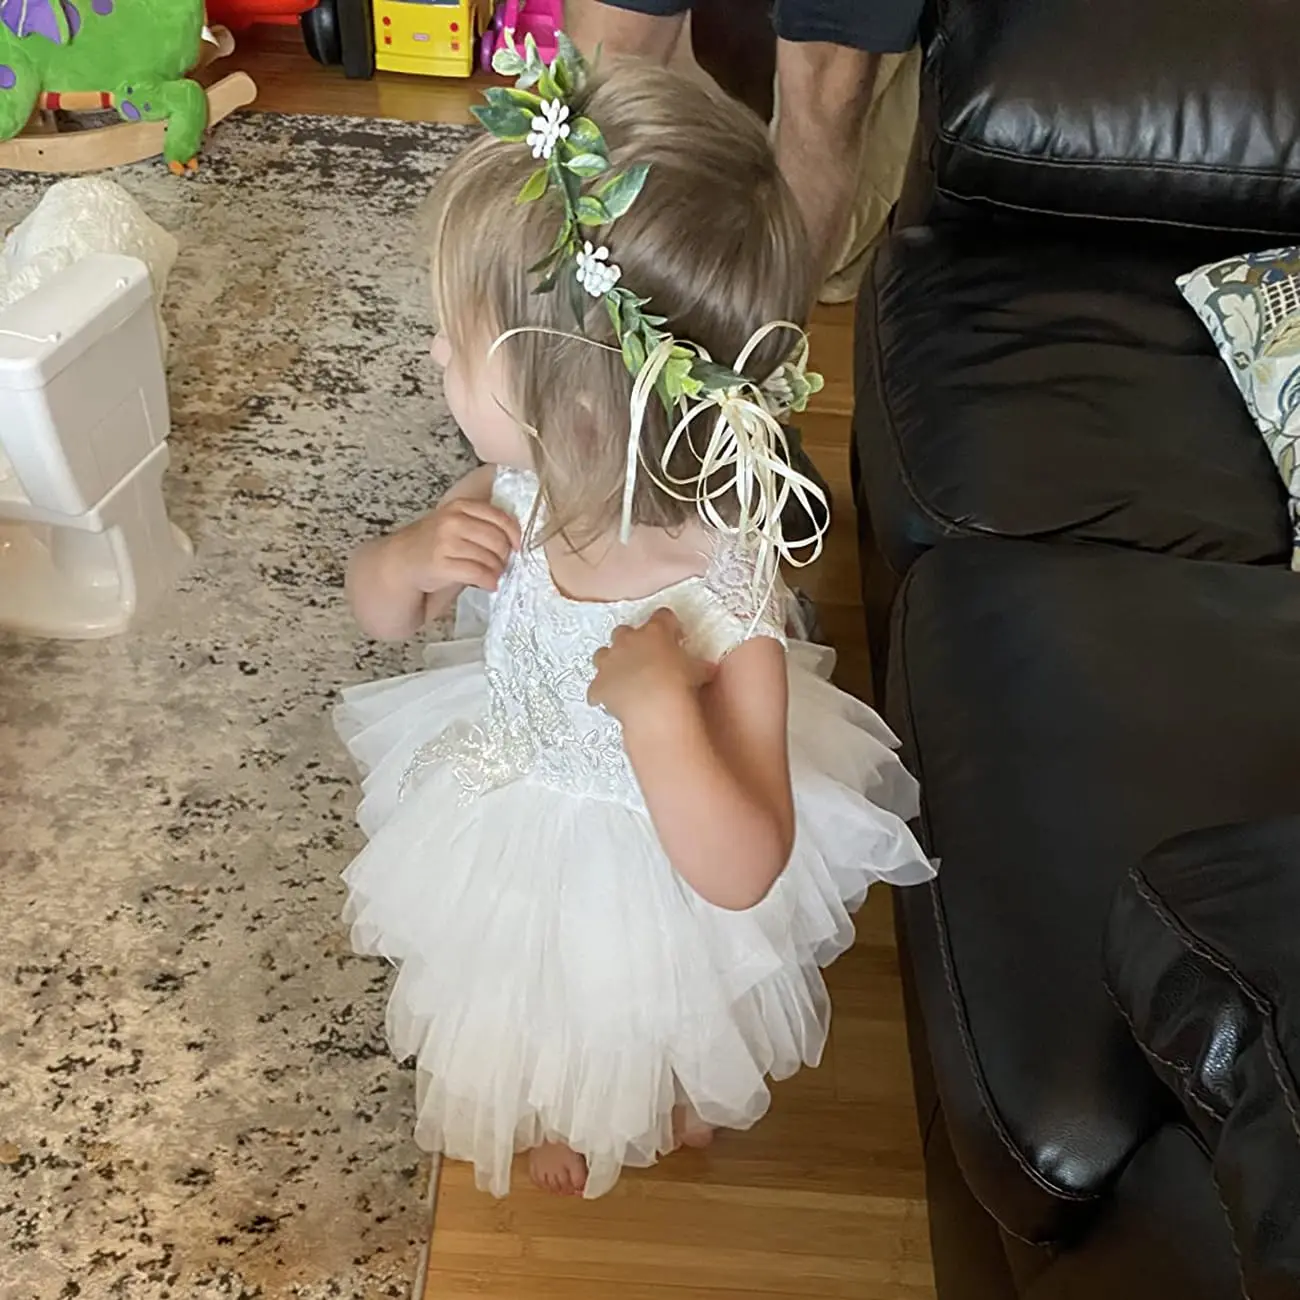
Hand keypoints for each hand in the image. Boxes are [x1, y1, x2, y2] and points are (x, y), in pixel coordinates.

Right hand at [387, 497, 521, 596]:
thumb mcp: (455, 523)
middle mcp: (453, 521)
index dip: (514, 534)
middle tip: (502, 565)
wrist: (401, 561)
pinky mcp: (442, 564)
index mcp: (460, 506)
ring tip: (494, 575)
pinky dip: (489, 582)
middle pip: (497, 540)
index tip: (518, 546)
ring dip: (497, 571)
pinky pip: (478, 573)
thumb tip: (514, 540)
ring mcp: (447, 542)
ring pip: (490, 558)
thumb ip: (480, 524)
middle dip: (505, 556)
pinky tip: (489, 585)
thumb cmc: (433, 543)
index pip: (499, 517)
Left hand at [588, 608, 715, 723]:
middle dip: (632, 641)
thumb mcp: (699, 671)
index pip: (662, 616)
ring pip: (602, 653)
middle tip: (645, 656)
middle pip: (624, 631)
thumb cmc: (679, 682)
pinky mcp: (599, 685)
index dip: (669, 626)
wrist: (652, 705)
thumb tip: (706, 668)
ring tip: (623, 675)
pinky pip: (597, 688)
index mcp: (655, 631)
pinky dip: (602, 692)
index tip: (675, 637)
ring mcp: (609, 661)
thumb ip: (699, 665)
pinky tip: (610, 701)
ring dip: (611, 662)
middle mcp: (627, 640)